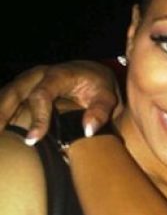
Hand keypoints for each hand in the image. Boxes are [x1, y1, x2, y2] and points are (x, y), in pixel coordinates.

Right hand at [0, 61, 120, 143]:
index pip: (41, 94)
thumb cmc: (99, 87)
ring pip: (6, 96)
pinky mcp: (23, 90)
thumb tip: (88, 131)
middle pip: (14, 93)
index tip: (32, 139)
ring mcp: (28, 82)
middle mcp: (38, 75)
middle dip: (2, 113)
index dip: (36, 117)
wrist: (93, 74)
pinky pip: (6, 101)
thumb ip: (101, 111)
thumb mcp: (108, 96)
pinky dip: (1, 114)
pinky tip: (1, 133)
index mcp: (59, 75)